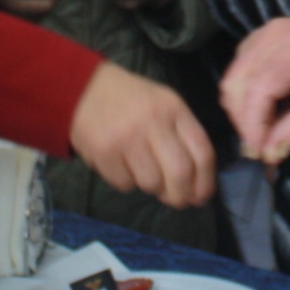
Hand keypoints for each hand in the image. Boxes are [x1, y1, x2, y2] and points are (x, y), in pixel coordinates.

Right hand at [67, 62, 215, 207]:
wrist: (83, 89)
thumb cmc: (131, 101)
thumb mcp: (164, 105)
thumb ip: (183, 137)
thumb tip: (196, 184)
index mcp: (174, 109)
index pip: (202, 152)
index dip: (206, 182)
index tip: (201, 196)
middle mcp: (153, 121)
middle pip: (180, 173)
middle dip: (181, 196)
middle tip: (176, 199)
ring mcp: (127, 137)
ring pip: (152, 183)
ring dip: (151, 187)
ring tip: (142, 171)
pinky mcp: (104, 152)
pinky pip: (125, 184)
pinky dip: (126, 182)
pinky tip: (121, 164)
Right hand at [221, 17, 289, 163]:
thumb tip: (268, 153)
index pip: (259, 89)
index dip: (253, 126)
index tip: (259, 153)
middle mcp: (271, 37)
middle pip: (236, 85)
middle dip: (244, 122)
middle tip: (263, 147)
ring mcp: (259, 37)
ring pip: (231, 81)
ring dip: (242, 112)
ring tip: (265, 130)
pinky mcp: (253, 42)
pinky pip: (237, 75)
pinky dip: (244, 98)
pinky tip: (265, 110)